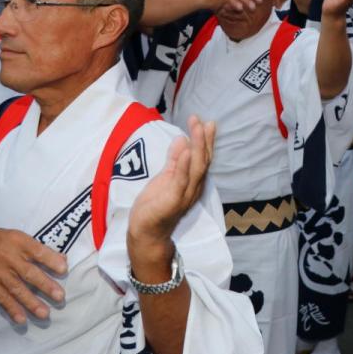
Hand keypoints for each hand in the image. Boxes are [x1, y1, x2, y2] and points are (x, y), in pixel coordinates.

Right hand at [0, 226, 66, 323]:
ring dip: (31, 303)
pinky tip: (22, 319)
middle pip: (29, 273)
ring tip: (45, 314)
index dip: (50, 260)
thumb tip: (63, 259)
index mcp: (20, 243)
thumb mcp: (21, 238)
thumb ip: (40, 249)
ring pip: (17, 289)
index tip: (64, 269)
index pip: (37, 251)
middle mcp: (10, 258)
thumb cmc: (4, 242)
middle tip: (60, 297)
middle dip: (45, 285)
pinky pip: (2, 298)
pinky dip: (12, 309)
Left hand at [129, 116, 214, 244]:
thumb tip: (182, 138)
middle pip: (203, 160)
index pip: (203, 158)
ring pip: (196, 167)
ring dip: (197, 146)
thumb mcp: (165, 177)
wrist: (146, 232)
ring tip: (197, 128)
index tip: (206, 122)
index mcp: (193, 181)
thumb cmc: (155, 205)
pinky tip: (186, 151)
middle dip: (203, 139)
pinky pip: (181, 180)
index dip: (205, 140)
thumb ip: (174, 159)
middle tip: (202, 120)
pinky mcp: (174, 200)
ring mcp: (186, 194)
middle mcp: (194, 187)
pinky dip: (184, 165)